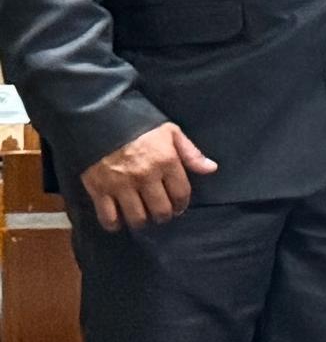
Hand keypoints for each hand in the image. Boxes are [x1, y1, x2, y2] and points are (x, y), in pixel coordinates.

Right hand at [77, 122, 213, 230]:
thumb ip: (190, 152)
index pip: (181, 194)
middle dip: (163, 215)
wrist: (98, 117)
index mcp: (165, 161)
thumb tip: (211, 168)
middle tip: (160, 213)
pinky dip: (114, 224)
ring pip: (137, 218)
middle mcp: (145, 176)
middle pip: (161, 210)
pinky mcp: (98, 189)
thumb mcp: (169, 131)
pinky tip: (118, 221)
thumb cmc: (137, 123)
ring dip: (142, 221)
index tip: (178, 206)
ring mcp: (121, 185)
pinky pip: (108, 217)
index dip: (182, 204)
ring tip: (142, 217)